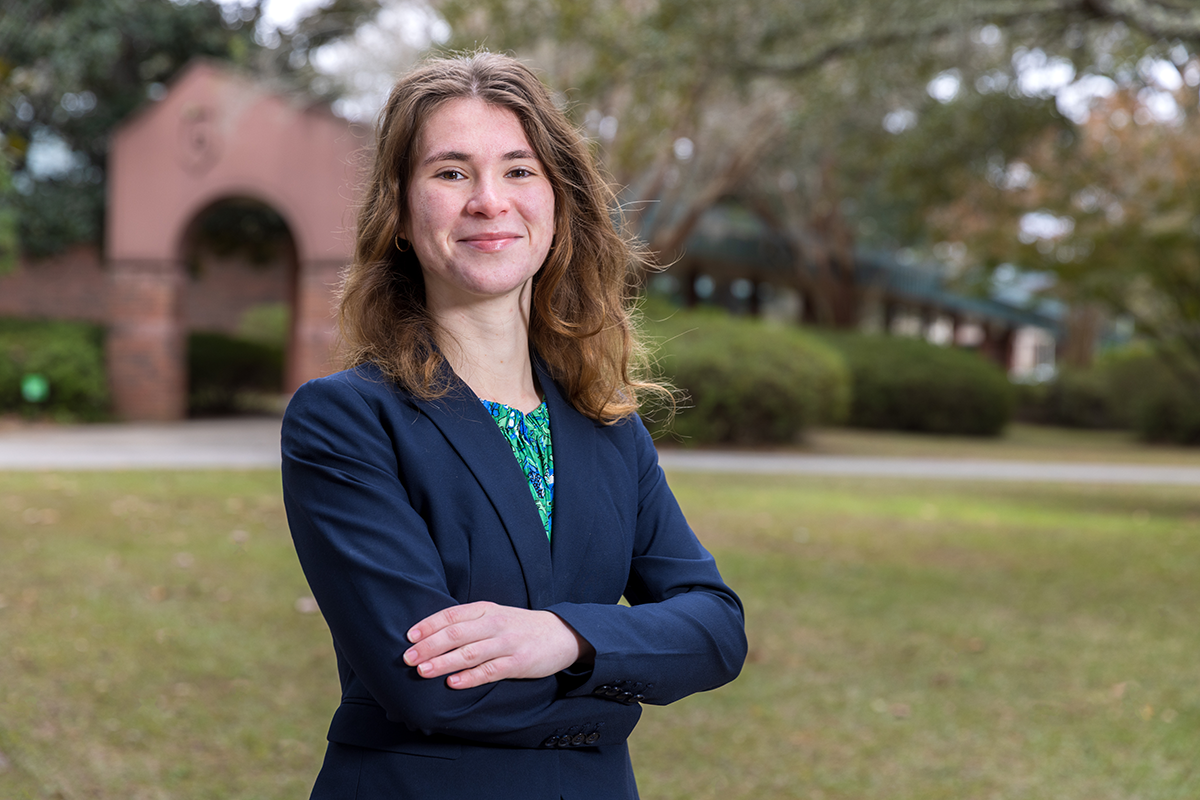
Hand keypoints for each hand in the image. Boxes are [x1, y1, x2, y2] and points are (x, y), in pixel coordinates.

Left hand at [403, 601, 594, 689]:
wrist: (561, 634)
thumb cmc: (519, 627)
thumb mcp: (494, 616)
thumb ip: (468, 622)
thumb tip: (431, 636)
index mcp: (486, 609)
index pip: (452, 614)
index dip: (429, 625)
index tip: (409, 637)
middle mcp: (494, 623)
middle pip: (456, 633)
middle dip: (430, 645)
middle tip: (408, 658)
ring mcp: (507, 643)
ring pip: (470, 652)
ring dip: (444, 662)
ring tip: (423, 671)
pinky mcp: (519, 662)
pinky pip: (491, 670)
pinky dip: (471, 677)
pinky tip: (454, 683)